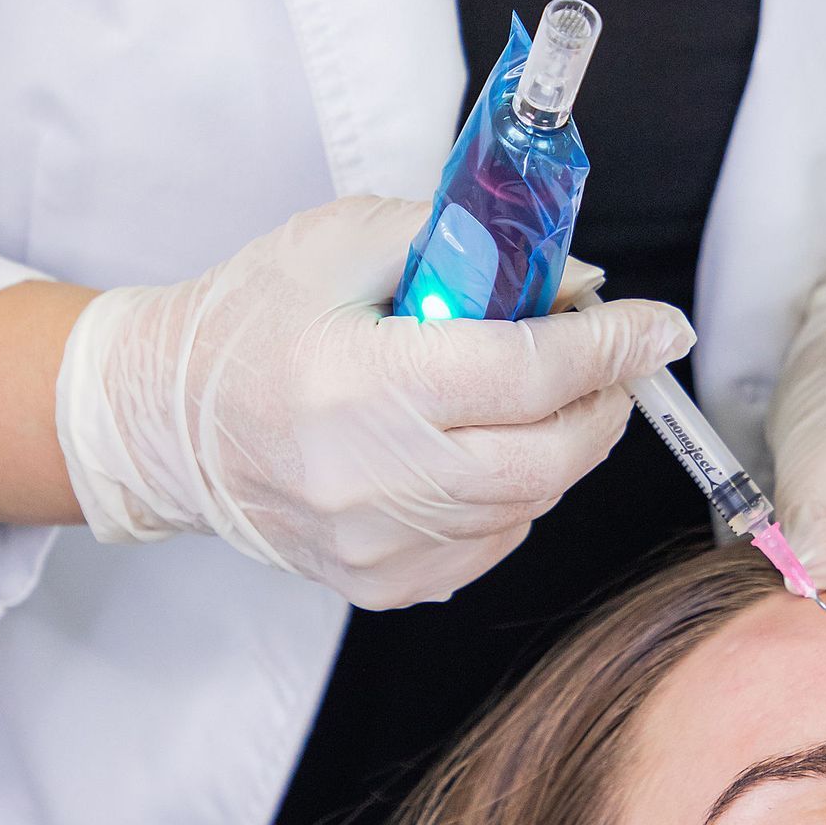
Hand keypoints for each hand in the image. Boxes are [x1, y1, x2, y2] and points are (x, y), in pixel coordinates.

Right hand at [55, 198, 692, 608]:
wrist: (162, 422)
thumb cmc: (251, 316)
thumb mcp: (347, 239)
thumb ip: (465, 246)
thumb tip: (576, 279)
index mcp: (358, 381)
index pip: (527, 372)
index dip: (613, 345)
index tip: (663, 325)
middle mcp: (368, 478)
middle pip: (548, 455)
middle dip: (606, 401)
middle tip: (619, 359)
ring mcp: (373, 546)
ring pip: (530, 504)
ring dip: (566, 446)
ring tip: (551, 393)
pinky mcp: (378, 585)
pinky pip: (493, 543)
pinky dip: (519, 493)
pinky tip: (490, 447)